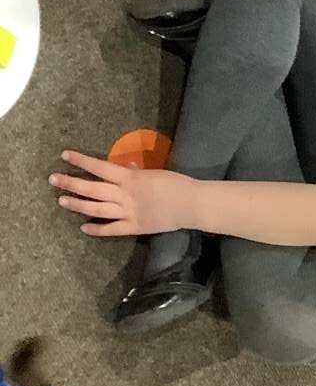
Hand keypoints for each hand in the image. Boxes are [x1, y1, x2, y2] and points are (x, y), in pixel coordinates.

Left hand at [50, 151, 190, 236]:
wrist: (191, 204)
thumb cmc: (175, 184)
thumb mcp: (153, 173)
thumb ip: (135, 172)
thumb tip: (122, 167)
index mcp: (130, 178)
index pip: (99, 167)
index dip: (81, 161)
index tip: (65, 155)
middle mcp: (125, 195)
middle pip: (92, 188)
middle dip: (71, 183)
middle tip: (53, 179)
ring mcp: (128, 212)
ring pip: (97, 209)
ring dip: (78, 205)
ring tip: (62, 200)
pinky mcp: (135, 227)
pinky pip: (112, 229)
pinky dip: (97, 229)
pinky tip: (84, 227)